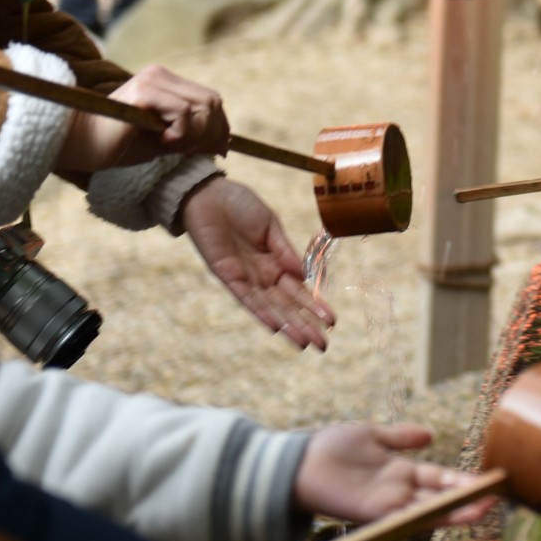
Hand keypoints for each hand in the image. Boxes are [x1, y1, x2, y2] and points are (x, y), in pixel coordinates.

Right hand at [56, 65, 229, 173]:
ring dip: (195, 135)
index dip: (220, 127)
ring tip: (173, 147)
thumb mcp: (164, 140)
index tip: (218, 152)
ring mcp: (151, 80)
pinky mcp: (143, 91)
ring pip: (202, 106)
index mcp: (166, 82)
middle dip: (212, 133)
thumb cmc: (118, 145)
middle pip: (212, 101)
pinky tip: (162, 142)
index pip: (211, 100)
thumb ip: (190, 135)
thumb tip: (224, 142)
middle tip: (192, 153)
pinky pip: (183, 112)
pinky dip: (181, 134)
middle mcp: (160, 75)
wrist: (82, 145)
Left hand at [177, 177, 332, 348]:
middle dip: (305, 325)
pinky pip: (246, 298)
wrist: (208, 193)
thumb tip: (303, 274)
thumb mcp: (270, 224)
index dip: (315, 306)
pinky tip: (276, 326)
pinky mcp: (226, 275)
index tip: (332, 322)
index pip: (299, 290)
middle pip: (287, 305)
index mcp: (276, 262)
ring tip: (305, 343)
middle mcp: (262, 275)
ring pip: (270, 307)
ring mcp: (245, 277)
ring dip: (287, 325)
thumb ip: (284, 249)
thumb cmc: (239, 204)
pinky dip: (261, 312)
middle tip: (323, 346)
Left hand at [293, 423, 497, 524]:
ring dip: (455, 512)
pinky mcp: (373, 512)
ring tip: (483, 509)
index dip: (464, 481)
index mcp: (400, 473)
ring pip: (429, 512)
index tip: (491, 479)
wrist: (298, 463)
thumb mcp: (372, 436)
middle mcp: (398, 493)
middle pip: (441, 498)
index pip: (440, 480)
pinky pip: (404, 517)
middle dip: (468, 499)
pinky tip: (445, 515)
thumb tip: (430, 434)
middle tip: (497, 497)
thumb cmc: (330, 449)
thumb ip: (400, 437)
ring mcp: (387, 505)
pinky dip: (425, 516)